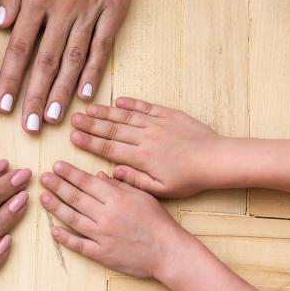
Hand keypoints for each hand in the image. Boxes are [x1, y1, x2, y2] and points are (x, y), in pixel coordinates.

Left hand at [0, 0, 136, 132]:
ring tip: (53, 119)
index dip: (9, 78)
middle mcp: (63, 9)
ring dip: (63, 92)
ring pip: (74, 59)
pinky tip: (86, 95)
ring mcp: (91, 11)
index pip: (19, 47)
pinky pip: (103, 46)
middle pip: (46, 61)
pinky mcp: (115, 9)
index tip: (0, 105)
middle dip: (35, 97)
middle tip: (27, 126)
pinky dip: (94, 72)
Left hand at [39, 161, 180, 277]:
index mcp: (117, 198)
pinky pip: (80, 245)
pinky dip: (66, 238)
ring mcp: (103, 236)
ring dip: (56, 207)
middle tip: (43, 177)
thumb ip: (119, 184)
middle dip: (58, 186)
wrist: (169, 252)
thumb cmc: (158, 222)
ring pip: (74, 219)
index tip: (56, 166)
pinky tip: (54, 231)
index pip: (87, 182)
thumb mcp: (142, 195)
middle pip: (76, 198)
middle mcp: (107, 215)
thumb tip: (98, 175)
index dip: (70, 173)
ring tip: (43, 197)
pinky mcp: (102, 254)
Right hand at [71, 97, 224, 197]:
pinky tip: (118, 100)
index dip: (89, 142)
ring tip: (89, 108)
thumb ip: (135, 181)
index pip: (109, 149)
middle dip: (91, 124)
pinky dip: (132, 103)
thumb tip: (113, 172)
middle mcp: (145, 138)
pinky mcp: (169, 115)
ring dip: (106, 112)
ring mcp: (157, 124)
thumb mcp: (162, 189)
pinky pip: (146, 107)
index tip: (74, 137)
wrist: (216, 160)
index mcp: (142, 158)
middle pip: (112, 130)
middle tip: (73, 119)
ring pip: (126, 116)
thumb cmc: (190, 179)